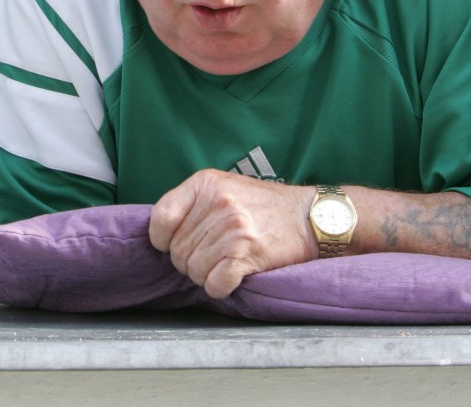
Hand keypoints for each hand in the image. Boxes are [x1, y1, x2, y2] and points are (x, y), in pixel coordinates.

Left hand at [148, 170, 316, 298]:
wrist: (309, 216)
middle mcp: (217, 203)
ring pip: (194, 270)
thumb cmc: (263, 205)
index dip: (162, 239)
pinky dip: (219, 287)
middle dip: (189, 262)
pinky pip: (215, 284)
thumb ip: (193, 203)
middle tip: (210, 257)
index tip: (171, 245)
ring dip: (205, 276)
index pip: (160, 218)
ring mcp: (232, 228)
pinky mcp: (247, 253)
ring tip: (223, 264)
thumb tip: (162, 234)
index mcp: (205, 183)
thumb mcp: (224, 186)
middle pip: (177, 251)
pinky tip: (231, 277)